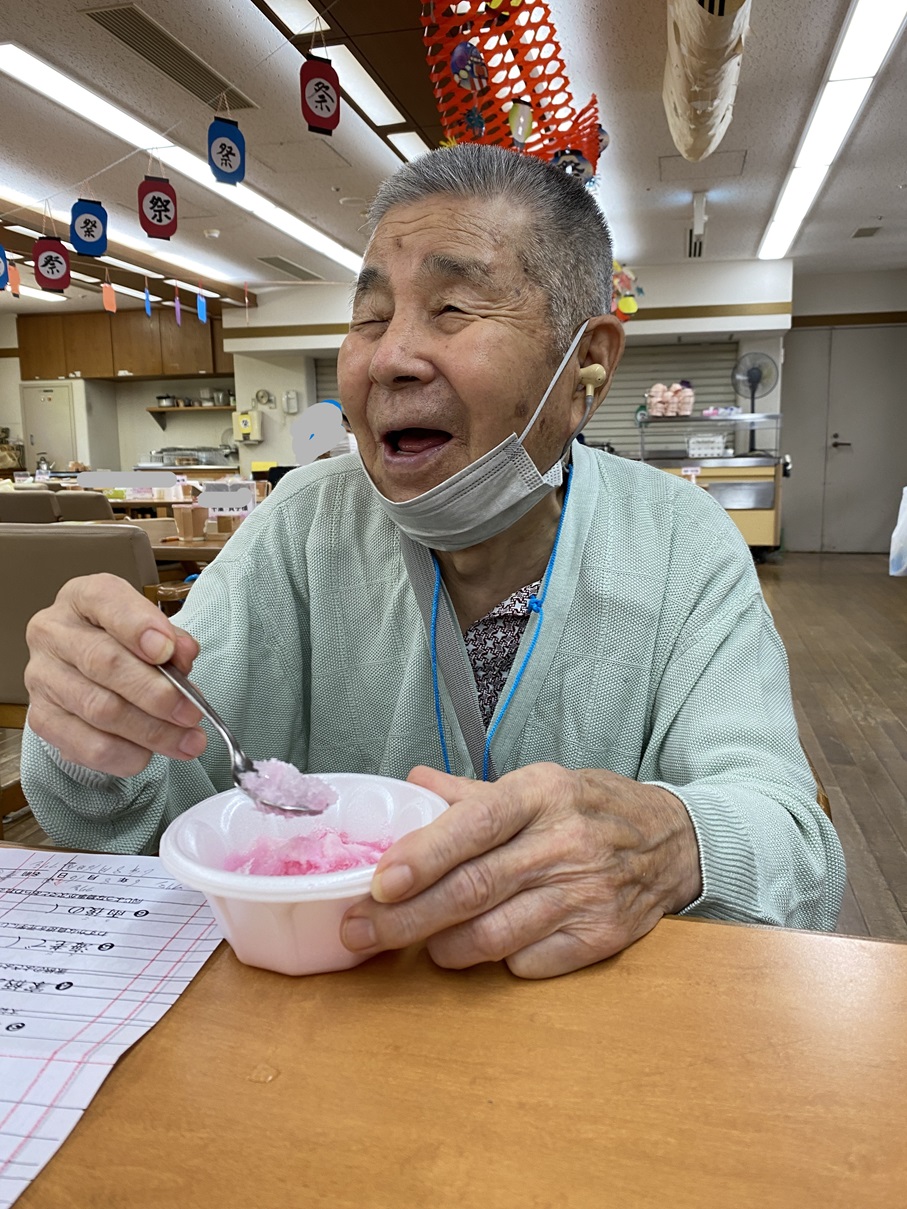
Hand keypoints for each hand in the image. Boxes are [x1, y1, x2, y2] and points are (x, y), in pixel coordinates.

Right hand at [25, 573, 204, 776]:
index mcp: (83, 598)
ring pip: (100, 709)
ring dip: (151, 731)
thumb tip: (183, 653)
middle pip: (105, 663)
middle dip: (157, 693)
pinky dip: (126, 754)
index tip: (170, 651)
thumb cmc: (124, 647)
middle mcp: (54, 632)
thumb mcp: (153, 631)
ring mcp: (43, 677)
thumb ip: (172, 641)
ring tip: (186, 741)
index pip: (105, 600)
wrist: (88, 676)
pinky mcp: (42, 719)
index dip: (140, 627)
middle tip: (191, 712)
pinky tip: (149, 753)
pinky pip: (87, 744)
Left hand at [341, 763, 701, 978]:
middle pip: (473, 889)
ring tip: (417, 942)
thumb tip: (410, 782)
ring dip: (443, 946)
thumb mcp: (539, 783)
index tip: (379, 881)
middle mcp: (565, 841)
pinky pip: (529, 962)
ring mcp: (586, 893)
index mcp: (542, 793)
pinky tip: (479, 950)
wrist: (674, 842)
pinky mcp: (602, 937)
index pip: (474, 824)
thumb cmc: (592, 808)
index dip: (423, 855)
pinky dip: (495, 962)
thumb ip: (472, 793)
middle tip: (360, 931)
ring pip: (494, 935)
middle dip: (406, 917)